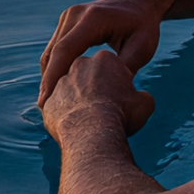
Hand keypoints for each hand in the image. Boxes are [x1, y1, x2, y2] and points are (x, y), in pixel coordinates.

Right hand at [38, 0, 169, 103]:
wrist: (139, 1)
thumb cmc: (143, 26)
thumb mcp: (142, 47)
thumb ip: (124, 68)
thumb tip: (109, 93)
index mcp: (93, 18)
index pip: (65, 50)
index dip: (53, 77)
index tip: (46, 101)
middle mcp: (75, 14)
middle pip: (53, 52)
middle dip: (47, 81)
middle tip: (45, 108)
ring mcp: (68, 16)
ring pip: (51, 51)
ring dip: (48, 76)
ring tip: (49, 103)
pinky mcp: (67, 22)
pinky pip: (55, 48)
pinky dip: (54, 68)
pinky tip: (57, 88)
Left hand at [39, 45, 156, 144]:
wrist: (92, 133)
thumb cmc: (120, 116)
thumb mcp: (144, 104)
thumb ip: (142, 97)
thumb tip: (141, 99)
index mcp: (105, 59)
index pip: (110, 67)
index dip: (117, 84)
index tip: (120, 99)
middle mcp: (80, 64)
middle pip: (88, 75)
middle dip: (94, 89)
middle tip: (104, 109)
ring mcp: (61, 82)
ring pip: (72, 91)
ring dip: (79, 102)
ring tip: (90, 122)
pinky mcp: (49, 101)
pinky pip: (58, 108)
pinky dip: (66, 116)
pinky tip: (77, 129)